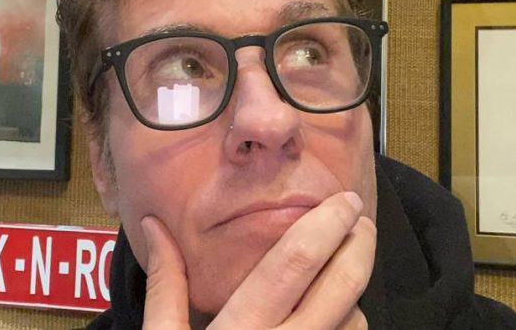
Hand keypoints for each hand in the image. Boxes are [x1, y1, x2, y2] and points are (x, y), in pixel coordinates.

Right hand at [141, 191, 376, 329]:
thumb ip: (165, 284)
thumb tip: (154, 225)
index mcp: (242, 329)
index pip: (293, 263)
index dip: (325, 226)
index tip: (344, 200)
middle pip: (341, 286)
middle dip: (359, 244)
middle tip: (361, 218)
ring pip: (354, 320)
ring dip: (353, 291)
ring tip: (338, 274)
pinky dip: (349, 326)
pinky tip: (334, 317)